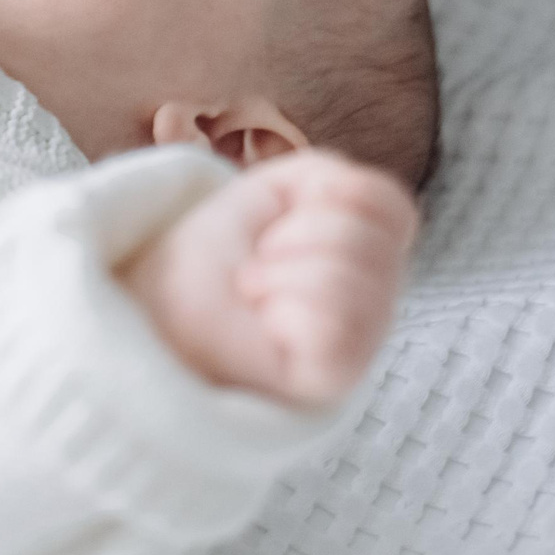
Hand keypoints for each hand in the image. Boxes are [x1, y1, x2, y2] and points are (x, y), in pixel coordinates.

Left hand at [119, 149, 416, 407]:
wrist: (159, 305)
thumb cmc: (218, 252)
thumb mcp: (275, 189)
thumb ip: (333, 177)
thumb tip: (358, 205)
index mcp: (370, 250)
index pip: (394, 209)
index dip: (336, 196)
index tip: (284, 218)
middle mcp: (379, 297)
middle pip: (370, 241)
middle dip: (294, 235)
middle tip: (260, 262)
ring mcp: (363, 341)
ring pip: (350, 281)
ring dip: (279, 274)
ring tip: (256, 292)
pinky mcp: (337, 378)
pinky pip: (333, 325)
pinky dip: (284, 311)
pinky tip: (266, 325)